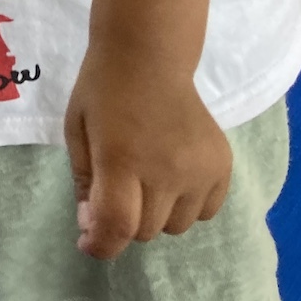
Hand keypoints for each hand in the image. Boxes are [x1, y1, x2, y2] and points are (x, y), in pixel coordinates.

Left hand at [65, 53, 231, 259]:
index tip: (89, 241)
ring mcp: (200, 169)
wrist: (149, 55)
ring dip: (157, 214)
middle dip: (125, 220)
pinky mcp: (223, 166)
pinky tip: (174, 175)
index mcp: (121, 158)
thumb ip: (84, 184)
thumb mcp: (77, 132)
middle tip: (118, 187)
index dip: (100, 245)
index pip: (118, 225)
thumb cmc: (103, 91)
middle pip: (145, 231)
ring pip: (176, 227)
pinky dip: (186, 206)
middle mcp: (166, 169)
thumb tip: (92, 230)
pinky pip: (205, 212)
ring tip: (147, 177)